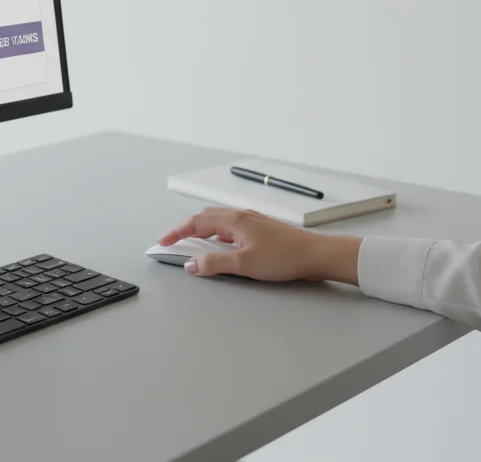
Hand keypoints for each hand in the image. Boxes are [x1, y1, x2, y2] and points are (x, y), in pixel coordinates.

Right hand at [158, 207, 361, 282]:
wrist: (317, 255)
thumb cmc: (285, 257)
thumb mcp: (244, 264)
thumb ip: (214, 264)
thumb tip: (191, 264)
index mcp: (234, 220)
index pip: (196, 223)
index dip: (176, 232)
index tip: (163, 241)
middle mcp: (241, 216)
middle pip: (205, 218)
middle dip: (187, 229)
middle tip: (174, 241)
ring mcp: (252, 221)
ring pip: (219, 222)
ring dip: (203, 231)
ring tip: (194, 244)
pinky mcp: (261, 229)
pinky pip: (231, 227)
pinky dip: (218, 235)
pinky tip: (223, 246)